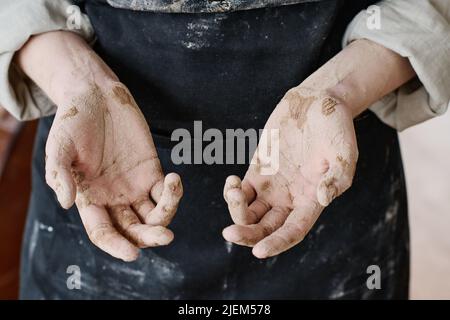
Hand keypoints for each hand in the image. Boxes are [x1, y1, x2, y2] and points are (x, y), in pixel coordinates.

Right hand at [45, 81, 182, 260]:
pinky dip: (174, 192)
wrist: (96, 96)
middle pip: (133, 230)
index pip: (103, 232)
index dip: (116, 246)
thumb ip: (60, 173)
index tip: (133, 254)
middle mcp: (114, 199)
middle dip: (148, 238)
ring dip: (166, 215)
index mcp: (90, 199)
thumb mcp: (59, 145)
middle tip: (165, 237)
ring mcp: (134, 186)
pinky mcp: (152, 171)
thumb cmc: (73, 121)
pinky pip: (165, 191)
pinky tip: (175, 178)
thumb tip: (66, 203)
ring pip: (153, 216)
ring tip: (172, 190)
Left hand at [222, 87, 357, 257]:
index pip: (292, 232)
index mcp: (311, 201)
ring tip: (233, 191)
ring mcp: (272, 186)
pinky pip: (241, 192)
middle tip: (229, 233)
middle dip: (247, 235)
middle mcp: (289, 199)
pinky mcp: (258, 171)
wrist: (318, 103)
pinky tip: (231, 182)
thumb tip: (323, 198)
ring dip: (236, 211)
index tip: (258, 252)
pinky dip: (232, 193)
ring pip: (249, 213)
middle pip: (265, 229)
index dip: (276, 244)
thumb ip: (337, 178)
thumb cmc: (336, 129)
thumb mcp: (344, 153)